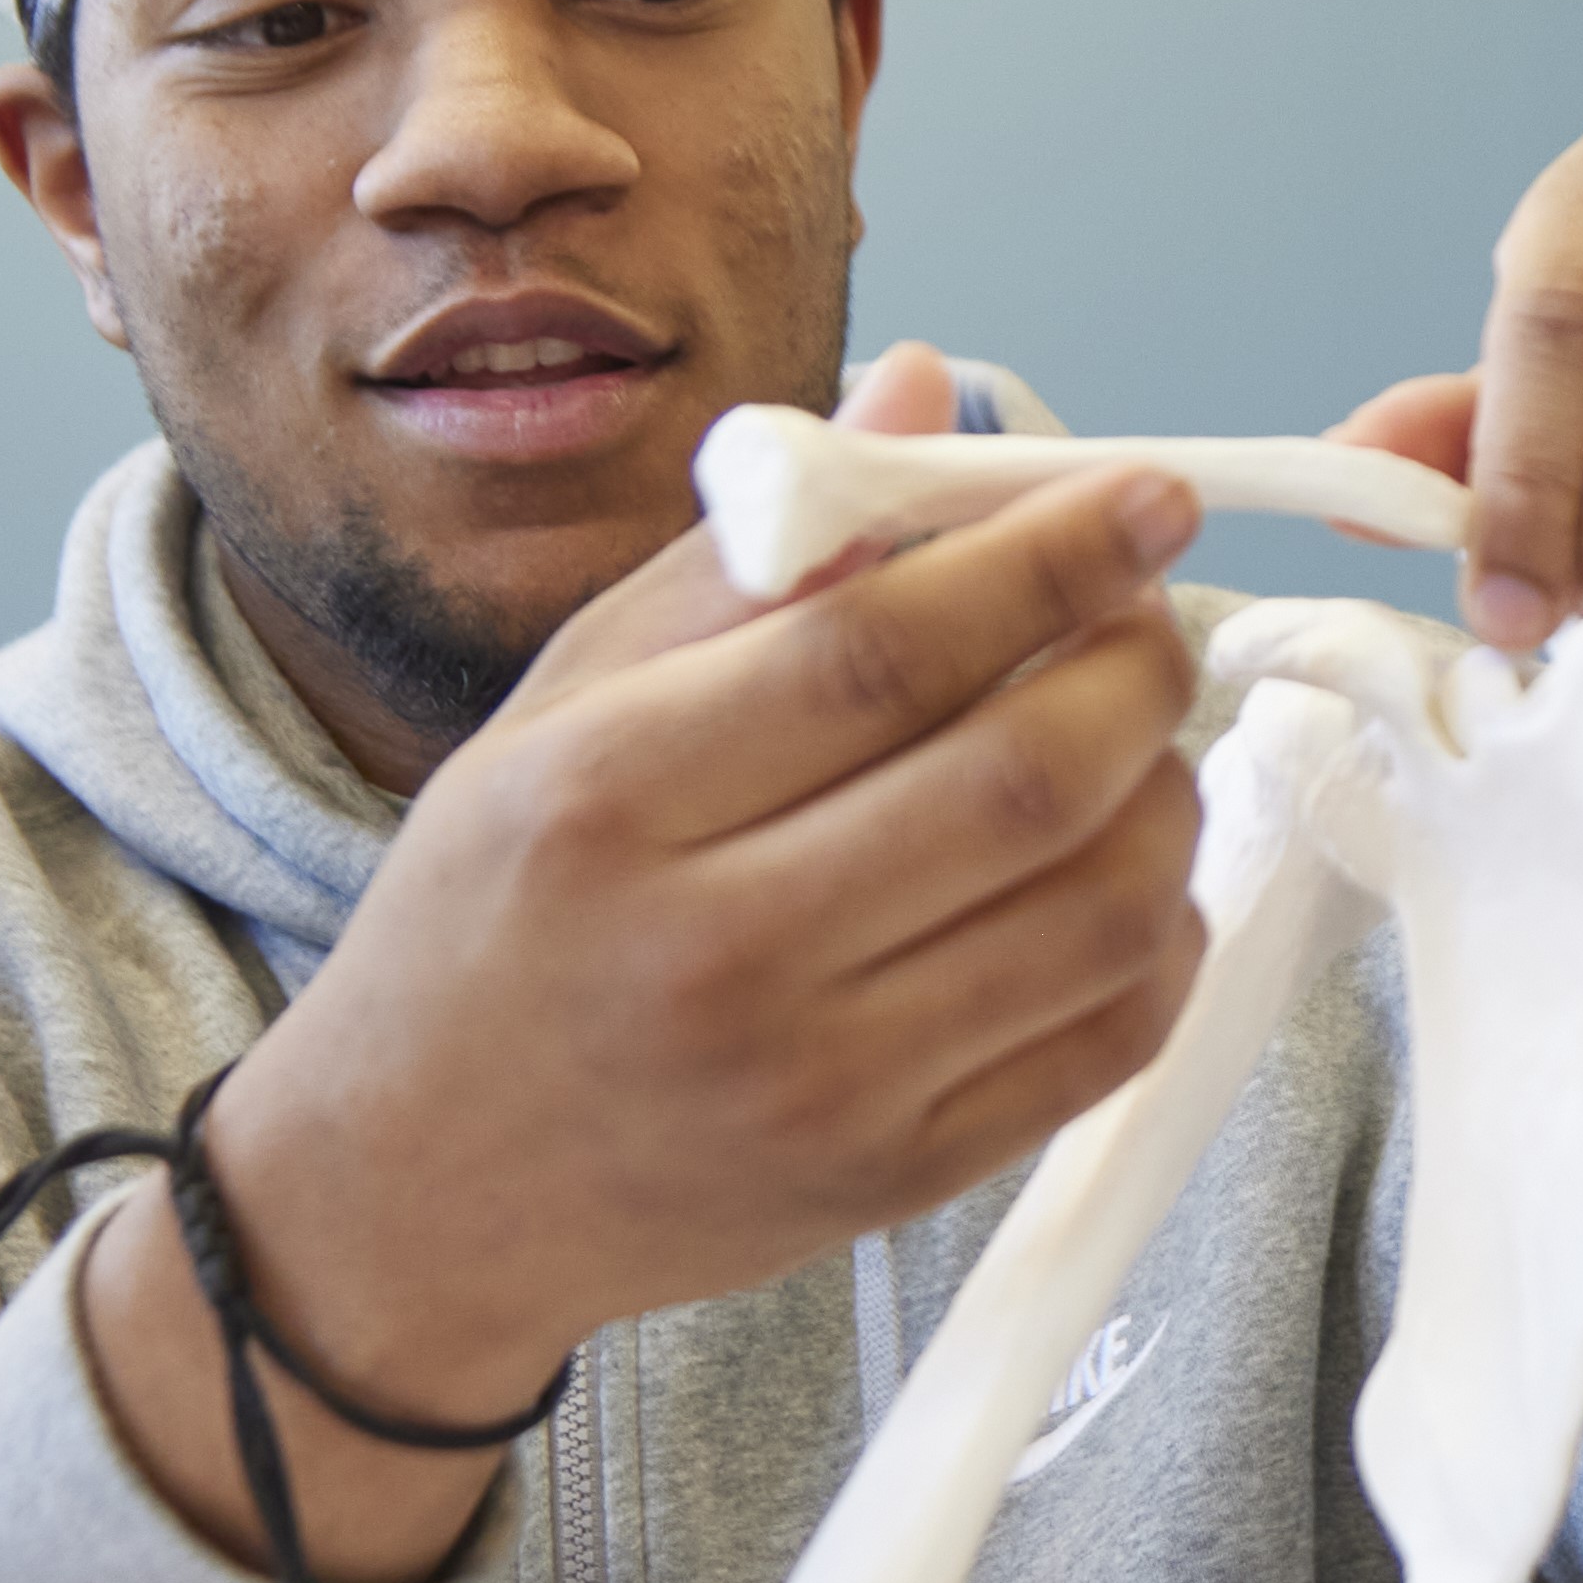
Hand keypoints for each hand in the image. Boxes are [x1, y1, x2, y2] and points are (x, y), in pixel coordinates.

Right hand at [72, 425, 1216, 1582]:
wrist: (415, 1191)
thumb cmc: (492, 917)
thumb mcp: (567, 705)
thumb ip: (751, 552)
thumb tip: (918, 391)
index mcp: (609, 797)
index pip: (884, 649)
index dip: (1048, 557)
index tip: (1145, 497)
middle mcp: (715, 950)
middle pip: (1022, 779)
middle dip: (1138, 667)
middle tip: (1150, 616)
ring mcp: (816, 1085)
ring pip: (1100, 913)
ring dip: (1168, 796)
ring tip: (1136, 742)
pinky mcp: (891, 1179)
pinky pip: (1106, 1043)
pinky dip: (1162, 936)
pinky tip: (1127, 876)